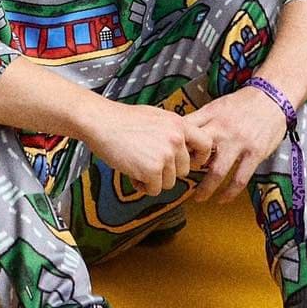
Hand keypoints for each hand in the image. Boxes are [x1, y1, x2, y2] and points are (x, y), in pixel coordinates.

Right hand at [83, 97, 206, 196]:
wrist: (101, 122)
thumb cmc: (122, 119)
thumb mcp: (155, 117)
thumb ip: (171, 131)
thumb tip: (182, 147)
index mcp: (178, 124)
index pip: (205, 143)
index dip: (200, 157)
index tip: (191, 162)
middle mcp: (176, 139)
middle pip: (184, 169)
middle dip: (168, 171)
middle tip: (148, 162)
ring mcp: (165, 155)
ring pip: (170, 182)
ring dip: (154, 179)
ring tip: (136, 164)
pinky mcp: (152, 170)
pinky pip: (155, 190)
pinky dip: (143, 186)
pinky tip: (131, 172)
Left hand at [173, 89, 289, 201]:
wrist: (271, 97)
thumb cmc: (241, 103)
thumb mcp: (217, 105)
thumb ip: (200, 120)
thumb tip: (181, 135)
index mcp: (210, 115)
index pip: (186, 131)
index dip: (175, 145)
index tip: (169, 158)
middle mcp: (222, 129)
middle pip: (197, 152)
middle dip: (185, 169)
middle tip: (179, 181)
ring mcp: (239, 142)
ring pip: (217, 171)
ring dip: (205, 188)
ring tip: (198, 198)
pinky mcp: (255, 153)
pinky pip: (239, 178)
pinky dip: (229, 192)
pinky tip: (222, 199)